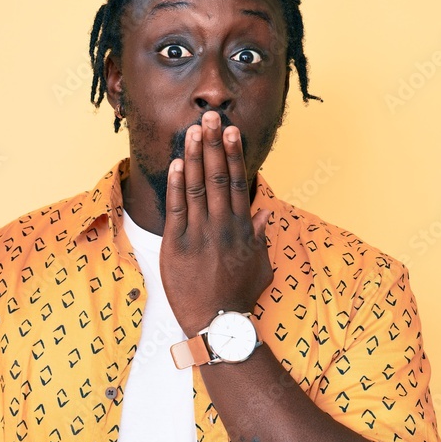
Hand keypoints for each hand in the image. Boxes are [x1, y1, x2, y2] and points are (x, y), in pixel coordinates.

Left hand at [160, 112, 273, 336]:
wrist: (217, 324)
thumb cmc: (238, 296)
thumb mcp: (260, 266)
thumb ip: (261, 236)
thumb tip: (265, 211)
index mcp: (242, 228)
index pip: (237, 182)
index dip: (233, 154)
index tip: (232, 131)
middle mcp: (222, 226)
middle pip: (217, 177)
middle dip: (214, 144)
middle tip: (211, 117)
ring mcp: (199, 234)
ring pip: (196, 187)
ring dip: (193, 156)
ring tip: (192, 131)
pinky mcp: (177, 245)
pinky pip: (177, 209)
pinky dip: (176, 185)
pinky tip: (175, 163)